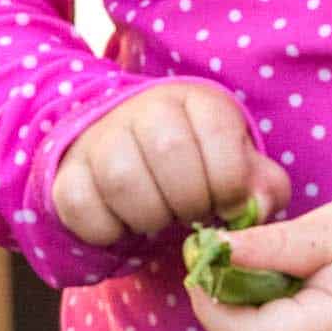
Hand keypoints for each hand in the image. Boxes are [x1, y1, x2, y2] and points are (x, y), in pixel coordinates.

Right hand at [51, 79, 290, 246]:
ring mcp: (102, 136)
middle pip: (169, 151)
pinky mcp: (69, 172)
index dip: (228, 182)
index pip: (217, 133)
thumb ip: (261, 187)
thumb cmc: (198, 168)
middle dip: (189, 200)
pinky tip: (124, 224)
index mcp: (197, 100)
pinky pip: (82, 207)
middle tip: (192, 212)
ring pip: (122, 178)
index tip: (226, 203)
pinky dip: (107, 230)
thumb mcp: (238, 168)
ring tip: (161, 216)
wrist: (132, 158)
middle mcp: (145, 106)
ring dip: (150, 216)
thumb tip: (255, 207)